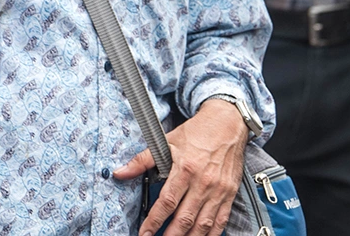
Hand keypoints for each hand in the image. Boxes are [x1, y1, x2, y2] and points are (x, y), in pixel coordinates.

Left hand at [114, 99, 248, 235]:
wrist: (228, 124)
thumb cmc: (198, 132)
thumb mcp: (166, 141)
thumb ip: (142, 160)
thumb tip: (120, 172)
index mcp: (185, 169)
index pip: (167, 202)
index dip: (154, 221)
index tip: (145, 233)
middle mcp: (203, 183)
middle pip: (185, 218)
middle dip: (170, 235)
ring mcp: (218, 191)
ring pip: (203, 224)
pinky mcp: (229, 194)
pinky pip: (221, 220)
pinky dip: (211, 234)